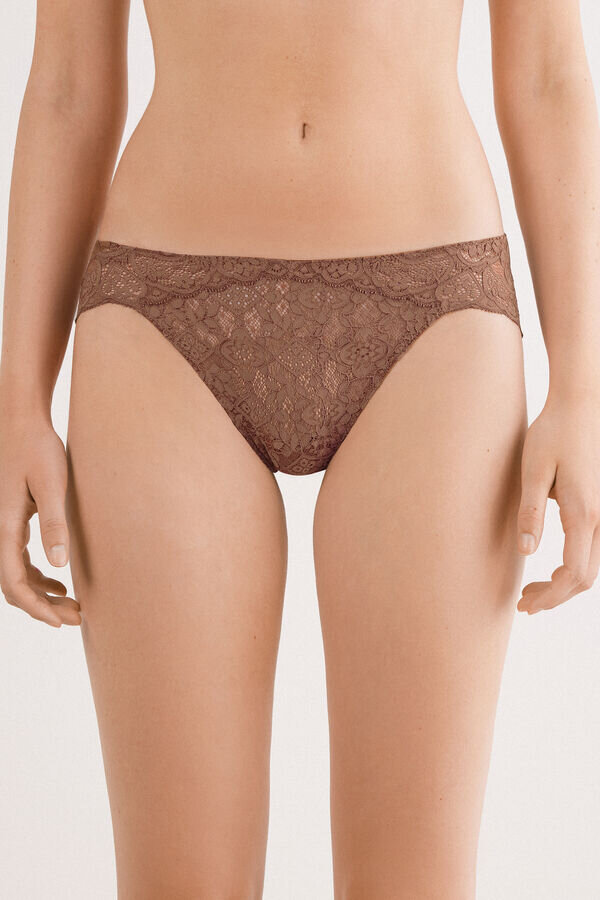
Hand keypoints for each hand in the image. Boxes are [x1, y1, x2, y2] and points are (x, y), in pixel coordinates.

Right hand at [0, 414, 80, 626]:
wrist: (22, 422)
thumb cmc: (38, 449)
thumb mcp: (51, 485)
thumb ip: (54, 524)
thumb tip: (59, 564)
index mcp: (5, 527)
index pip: (14, 582)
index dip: (36, 608)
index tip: (61, 622)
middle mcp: (0, 531)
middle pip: (15, 584)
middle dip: (43, 607)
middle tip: (76, 618)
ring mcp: (5, 526)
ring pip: (18, 574)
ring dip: (42, 594)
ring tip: (73, 606)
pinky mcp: (14, 520)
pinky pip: (20, 560)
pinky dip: (38, 576)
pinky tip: (60, 582)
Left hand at [516, 393, 599, 613]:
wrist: (581, 403)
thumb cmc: (553, 432)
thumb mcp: (533, 470)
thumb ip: (529, 513)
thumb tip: (526, 552)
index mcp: (583, 513)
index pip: (573, 575)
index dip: (550, 597)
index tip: (525, 604)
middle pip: (586, 578)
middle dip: (555, 596)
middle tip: (523, 603)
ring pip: (592, 565)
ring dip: (564, 584)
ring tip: (532, 590)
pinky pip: (592, 548)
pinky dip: (573, 566)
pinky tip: (550, 567)